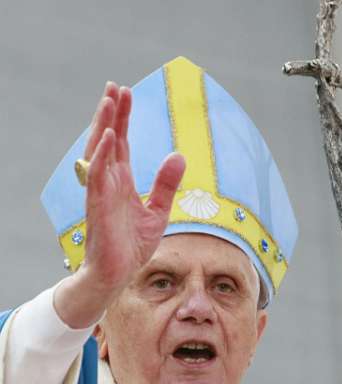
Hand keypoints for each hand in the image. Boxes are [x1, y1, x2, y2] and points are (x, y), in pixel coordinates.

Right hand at [54, 82, 184, 327]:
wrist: (118, 274)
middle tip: (116, 87)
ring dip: (105, 125)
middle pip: (109, 140)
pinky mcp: (98, 205)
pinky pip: (97, 175)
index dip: (123, 119)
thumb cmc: (132, 246)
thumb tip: (179, 155)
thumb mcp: (157, 212)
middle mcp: (109, 182)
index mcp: (122, 183)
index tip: (126, 94)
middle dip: (112, 113)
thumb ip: (165, 184)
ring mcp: (102, 192)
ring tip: (110, 100)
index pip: (122, 144)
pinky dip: (102, 155)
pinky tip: (110, 135)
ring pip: (100, 151)